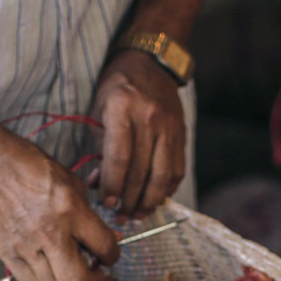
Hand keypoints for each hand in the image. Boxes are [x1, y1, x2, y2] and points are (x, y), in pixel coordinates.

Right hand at [0, 115, 119, 280]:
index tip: (110, 257)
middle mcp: (48, 232)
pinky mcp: (7, 254)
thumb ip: (90, 216)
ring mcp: (25, 246)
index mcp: (70, 209)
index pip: (104, 247)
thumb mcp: (71, 183)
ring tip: (72, 274)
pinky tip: (51, 273)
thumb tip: (110, 241)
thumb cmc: (33, 169)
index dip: (113, 256)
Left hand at [92, 49, 186, 214]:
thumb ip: (99, 149)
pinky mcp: (181, 133)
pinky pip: (177, 169)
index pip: (119, 158)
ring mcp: (169, 126)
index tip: (107, 204)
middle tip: (120, 218)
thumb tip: (98, 185)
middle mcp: (149, 117)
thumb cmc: (117, 88)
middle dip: (129, 200)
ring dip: (149, 201)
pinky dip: (167, 189)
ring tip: (138, 215)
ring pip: (162, 175)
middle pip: (140, 171)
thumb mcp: (99, 111)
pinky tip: (155, 200)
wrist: (149, 63)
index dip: (113, 186)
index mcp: (122, 108)